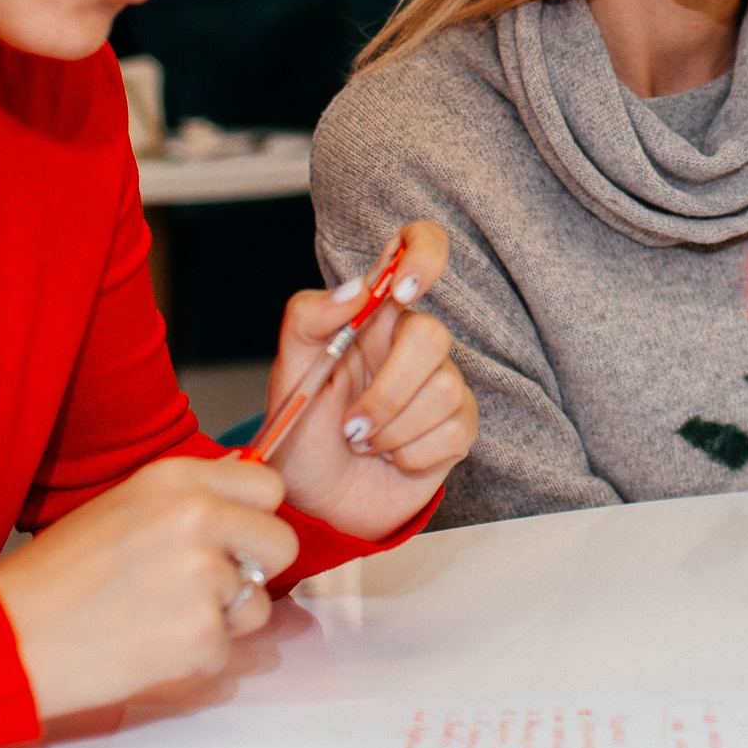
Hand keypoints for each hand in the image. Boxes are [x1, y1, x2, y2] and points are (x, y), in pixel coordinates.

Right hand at [0, 455, 296, 722]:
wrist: (10, 638)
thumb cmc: (56, 576)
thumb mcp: (122, 506)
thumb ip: (186, 498)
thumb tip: (241, 491)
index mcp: (179, 479)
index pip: (268, 487)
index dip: (254, 517)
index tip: (234, 537)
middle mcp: (200, 517)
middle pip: (282, 543)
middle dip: (253, 570)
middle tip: (204, 588)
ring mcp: (205, 577)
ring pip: (259, 604)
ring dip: (223, 620)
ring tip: (162, 619)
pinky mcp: (202, 634)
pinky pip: (228, 650)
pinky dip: (197, 658)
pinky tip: (150, 647)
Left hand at [264, 221, 477, 539]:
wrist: (315, 499)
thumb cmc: (303, 429)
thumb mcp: (289, 369)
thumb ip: (310, 316)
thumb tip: (356, 290)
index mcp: (377, 313)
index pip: (420, 248)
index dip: (424, 253)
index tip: (402, 291)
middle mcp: (414, 342)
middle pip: (432, 337)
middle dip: (385, 390)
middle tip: (351, 424)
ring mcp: (442, 384)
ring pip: (443, 390)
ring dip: (390, 429)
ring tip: (363, 442)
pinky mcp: (458, 429)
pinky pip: (452, 432)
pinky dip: (409, 455)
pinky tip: (391, 458)